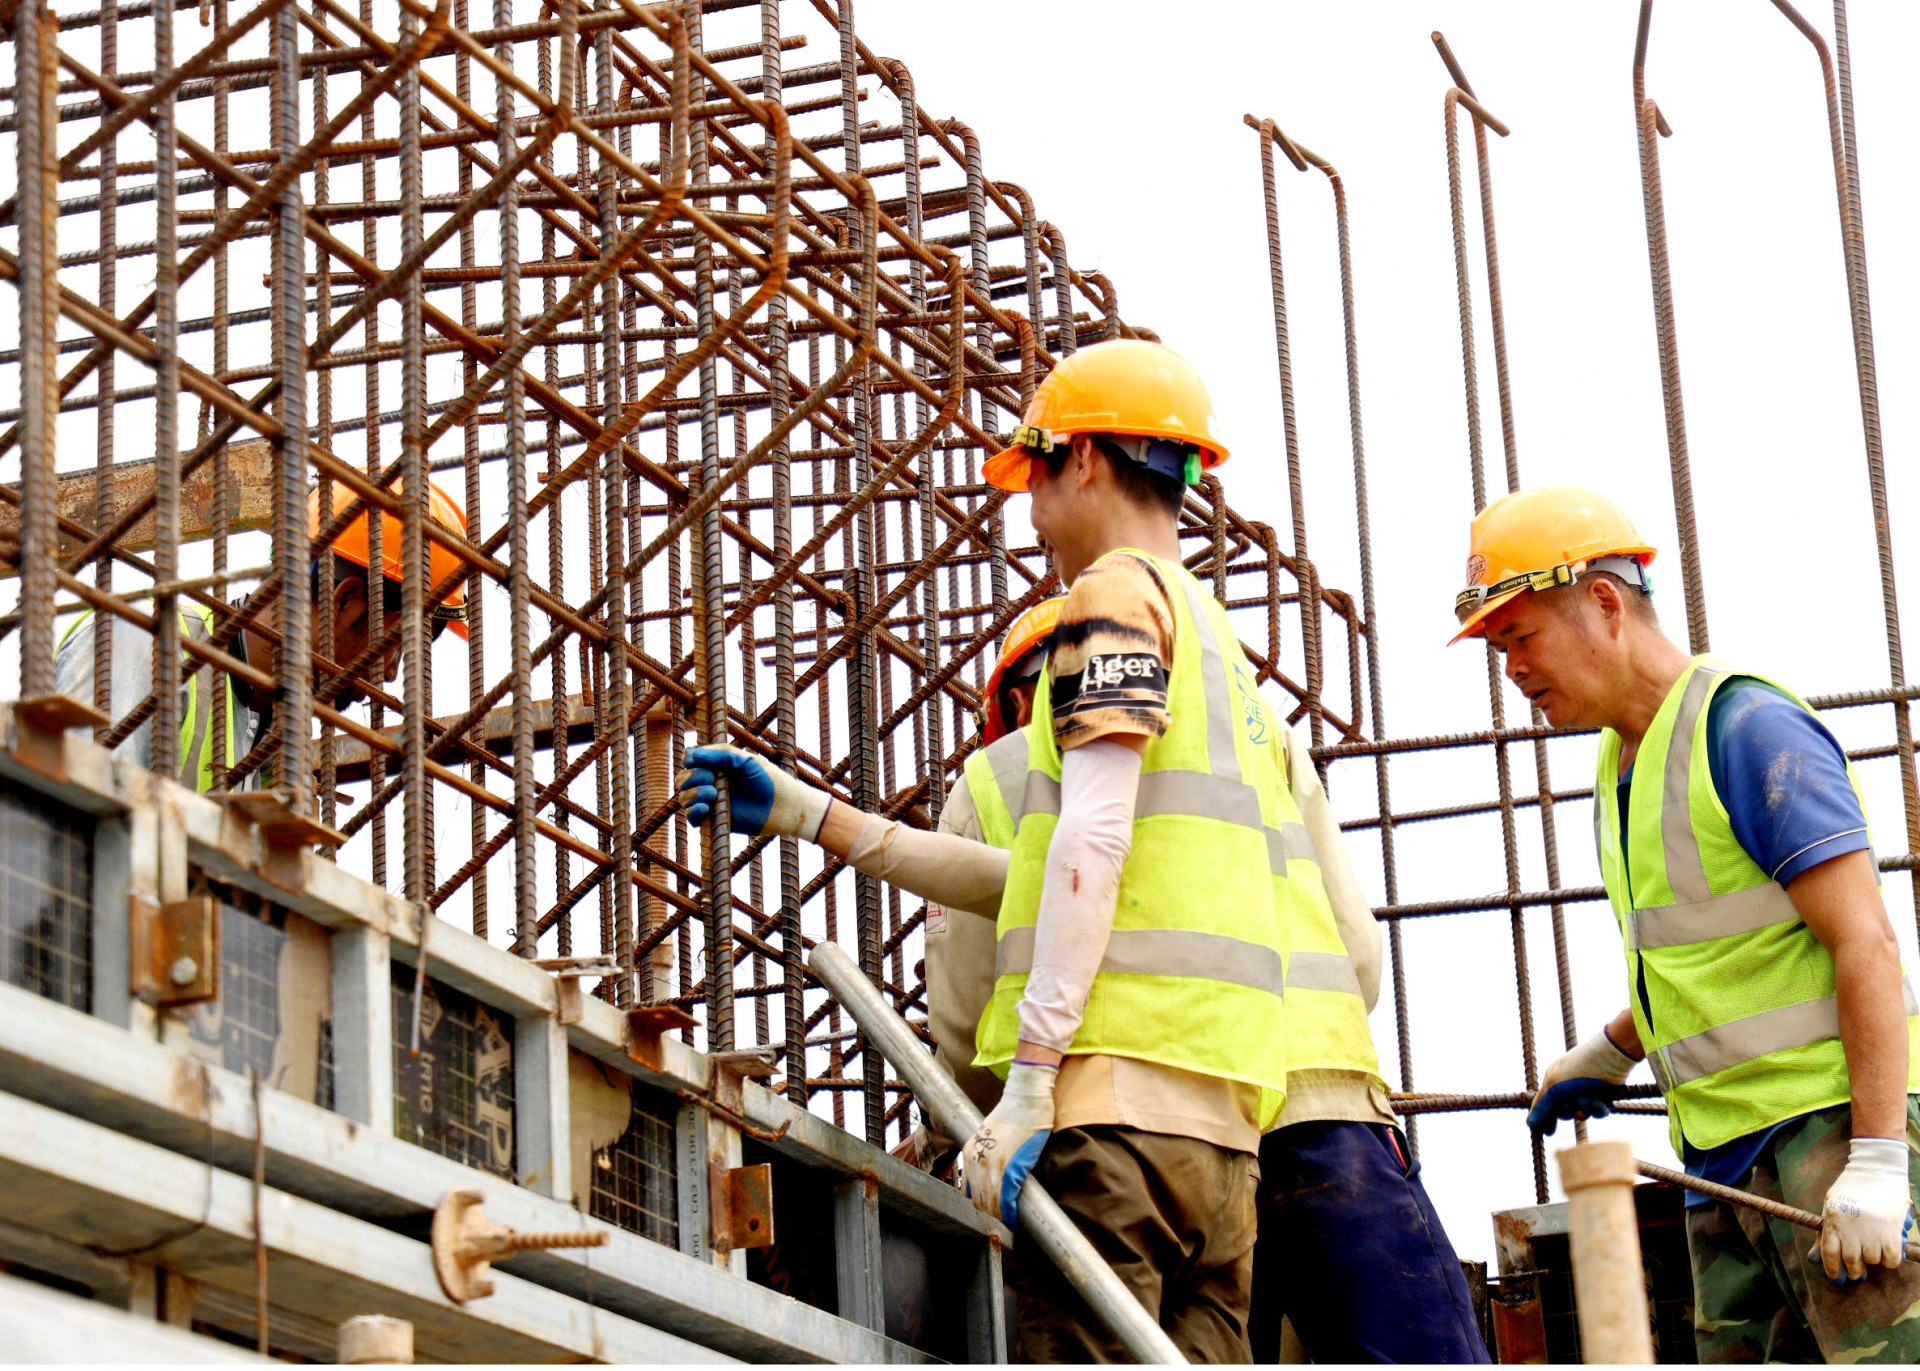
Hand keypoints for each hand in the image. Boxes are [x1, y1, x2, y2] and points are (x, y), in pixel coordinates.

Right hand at [676, 745, 830, 839]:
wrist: (784, 806)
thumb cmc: (769, 780)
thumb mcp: (746, 760)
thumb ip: (720, 754)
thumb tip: (692, 756)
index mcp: (717, 765)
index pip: (690, 759)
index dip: (690, 759)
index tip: (696, 760)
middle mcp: (711, 782)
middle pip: (683, 778)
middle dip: (692, 776)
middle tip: (711, 778)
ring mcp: (712, 802)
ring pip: (684, 797)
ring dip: (693, 793)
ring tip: (713, 793)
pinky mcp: (715, 820)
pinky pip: (693, 818)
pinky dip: (694, 811)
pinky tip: (705, 806)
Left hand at [961, 1062, 1055, 1226]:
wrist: (1025, 1096)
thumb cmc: (1014, 1114)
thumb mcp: (990, 1137)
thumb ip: (988, 1158)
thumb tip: (996, 1182)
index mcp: (969, 1154)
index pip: (971, 1193)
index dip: (985, 1207)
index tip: (996, 1214)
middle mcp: (975, 1162)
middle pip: (980, 1202)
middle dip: (994, 1216)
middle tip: (1008, 1224)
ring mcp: (991, 1165)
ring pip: (992, 1205)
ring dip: (1003, 1218)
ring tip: (1014, 1225)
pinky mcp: (1009, 1166)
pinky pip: (1006, 1199)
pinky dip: (1012, 1214)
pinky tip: (1018, 1220)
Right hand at [1526, 1028, 1637, 1134]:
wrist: (1610, 1059)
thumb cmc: (1578, 1068)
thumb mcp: (1555, 1086)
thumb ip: (1542, 1106)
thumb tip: (1529, 1124)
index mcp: (1554, 1081)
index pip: (1544, 1104)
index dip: (1546, 1118)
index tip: (1548, 1132)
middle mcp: (1569, 1088)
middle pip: (1564, 1113)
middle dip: (1569, 1111)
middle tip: (1572, 1104)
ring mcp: (1586, 1093)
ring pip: (1582, 1114)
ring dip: (1585, 1109)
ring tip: (1589, 1098)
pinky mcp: (1603, 1097)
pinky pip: (1598, 1113)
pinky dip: (1599, 1109)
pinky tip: (1600, 1101)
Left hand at [1813, 1137, 1913, 1283]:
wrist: (1876, 1169)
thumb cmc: (1851, 1187)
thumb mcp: (1831, 1204)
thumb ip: (1825, 1229)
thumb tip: (1814, 1257)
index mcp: (1833, 1219)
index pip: (1830, 1254)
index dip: (1833, 1270)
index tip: (1838, 1278)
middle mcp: (1851, 1227)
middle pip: (1852, 1261)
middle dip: (1855, 1271)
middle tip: (1858, 1272)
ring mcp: (1872, 1230)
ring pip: (1873, 1260)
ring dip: (1873, 1261)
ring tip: (1873, 1252)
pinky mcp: (1892, 1230)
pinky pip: (1892, 1258)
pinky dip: (1890, 1260)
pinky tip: (1888, 1252)